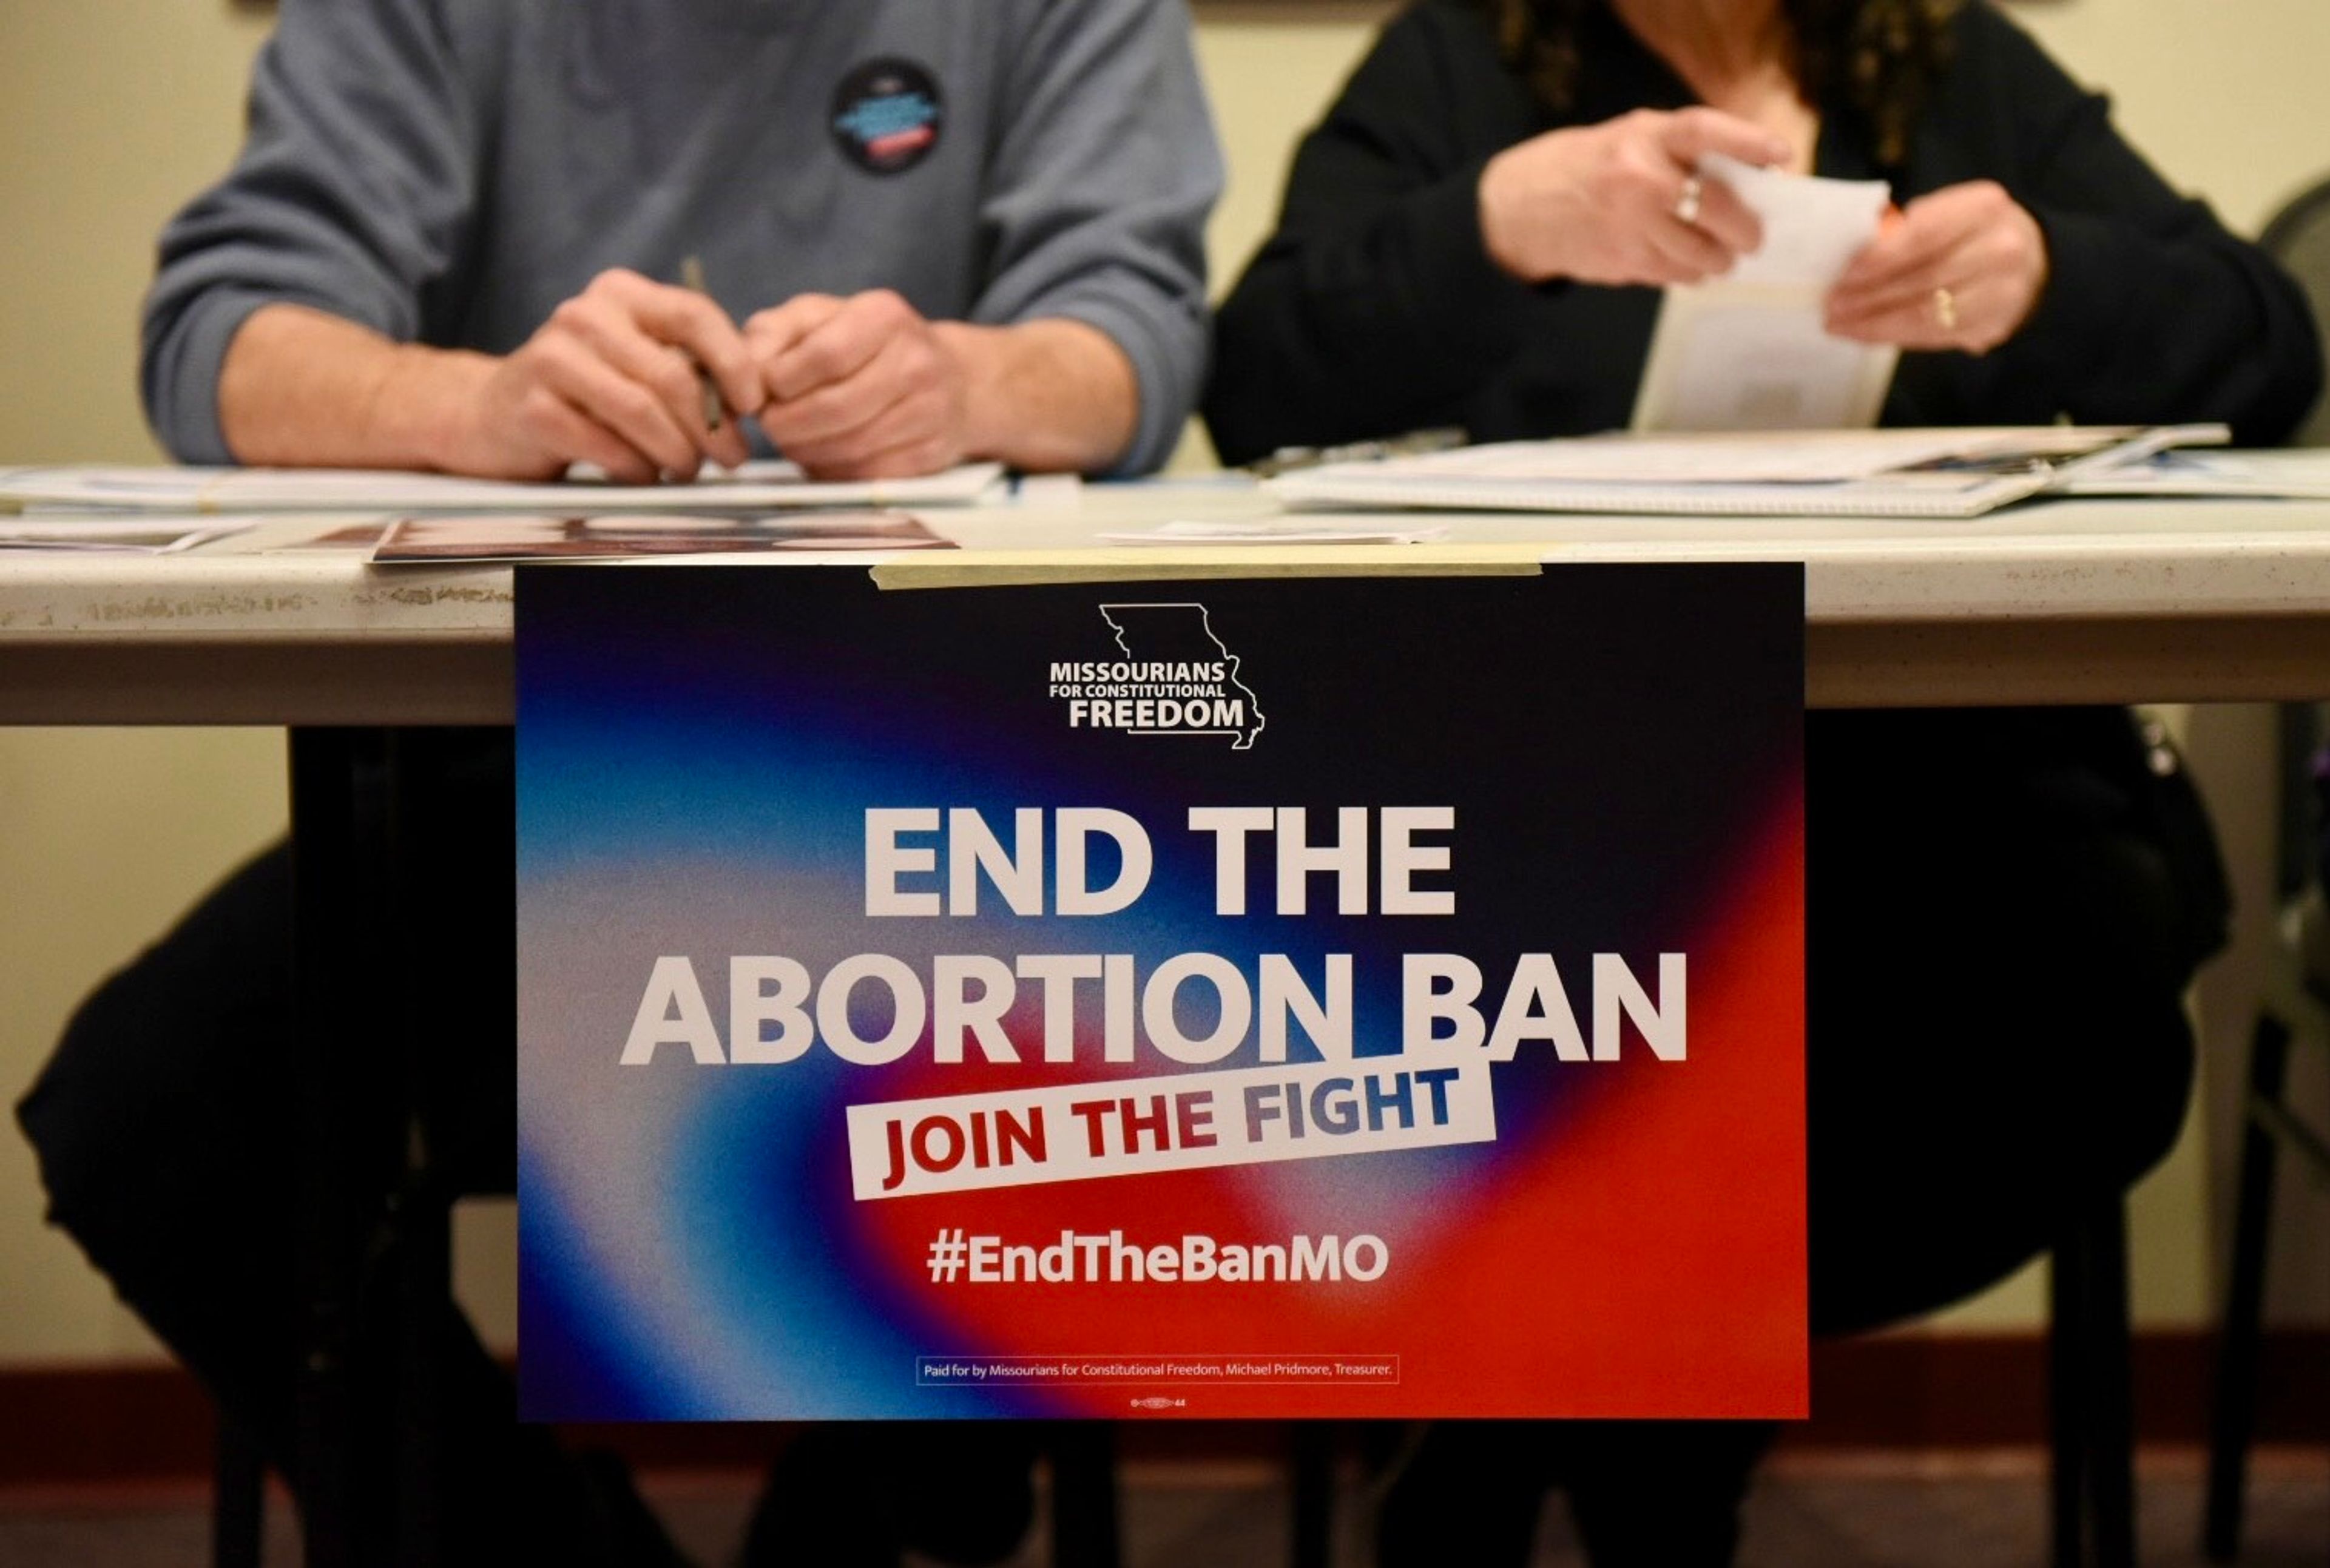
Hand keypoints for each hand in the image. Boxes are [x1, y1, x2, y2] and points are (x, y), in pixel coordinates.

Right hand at [457, 269, 761, 482]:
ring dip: (679, 452)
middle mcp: (585, 316)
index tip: (754, 405)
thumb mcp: (635, 360)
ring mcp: (553, 359)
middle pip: (672, 375)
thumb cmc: (586, 391)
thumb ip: (686, 367)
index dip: (735, 362)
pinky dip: (638, 469)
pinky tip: (645, 474)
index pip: (694, 315)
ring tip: (688, 470)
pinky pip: (608, 446)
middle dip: (713, 426)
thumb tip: (748, 407)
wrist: (492, 414)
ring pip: (643, 412)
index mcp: (621, 294)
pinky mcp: (535, 408)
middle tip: (730, 457)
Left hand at [748, 290, 971, 478]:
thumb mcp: (815, 318)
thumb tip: (746, 375)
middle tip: (770, 425)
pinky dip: (834, 471)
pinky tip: (822, 455)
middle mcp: (916, 361)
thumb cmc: (864, 344)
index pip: (824, 356)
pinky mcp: (931, 453)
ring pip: (850, 447)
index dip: (782, 381)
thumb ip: (770, 334)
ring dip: (806, 451)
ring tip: (792, 440)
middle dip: (788, 424)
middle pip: (836, 408)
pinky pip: (867, 474)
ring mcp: (930, 411)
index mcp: (885, 316)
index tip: (764, 390)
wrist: (949, 378)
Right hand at [1477, 107, 1790, 286]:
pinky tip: (1685, 265)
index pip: (1704, 132)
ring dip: (1718, 260)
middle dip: (1744, 229)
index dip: (1748, 142)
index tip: (1783, 157)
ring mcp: (1628, 225)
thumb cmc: (1590, 167)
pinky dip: (1688, 273)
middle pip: (1713, 208)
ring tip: (1720, 256)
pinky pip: (1673, 275)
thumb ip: (1681, 151)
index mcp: (1644, 137)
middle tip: (1754, 238)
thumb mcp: (1632, 139)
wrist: (1519, 208)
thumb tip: (1751, 177)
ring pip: (1698, 253)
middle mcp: (1637, 179)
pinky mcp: (1621, 262)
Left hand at [1826, 181, 2048, 353]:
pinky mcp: (1993, 326)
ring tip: (1838, 324)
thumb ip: (1910, 228)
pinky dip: (1893, 336)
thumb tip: (1850, 254)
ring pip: (1924, 313)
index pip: (1924, 233)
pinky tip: (1865, 333)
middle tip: (1830, 304)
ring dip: (1873, 322)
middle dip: (1867, 295)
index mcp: (1984, 207)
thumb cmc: (1972, 234)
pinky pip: (1933, 335)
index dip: (1881, 256)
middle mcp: (2000, 248)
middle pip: (1922, 277)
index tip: (1845, 272)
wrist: (2033, 263)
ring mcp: (2002, 291)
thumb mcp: (1951, 213)